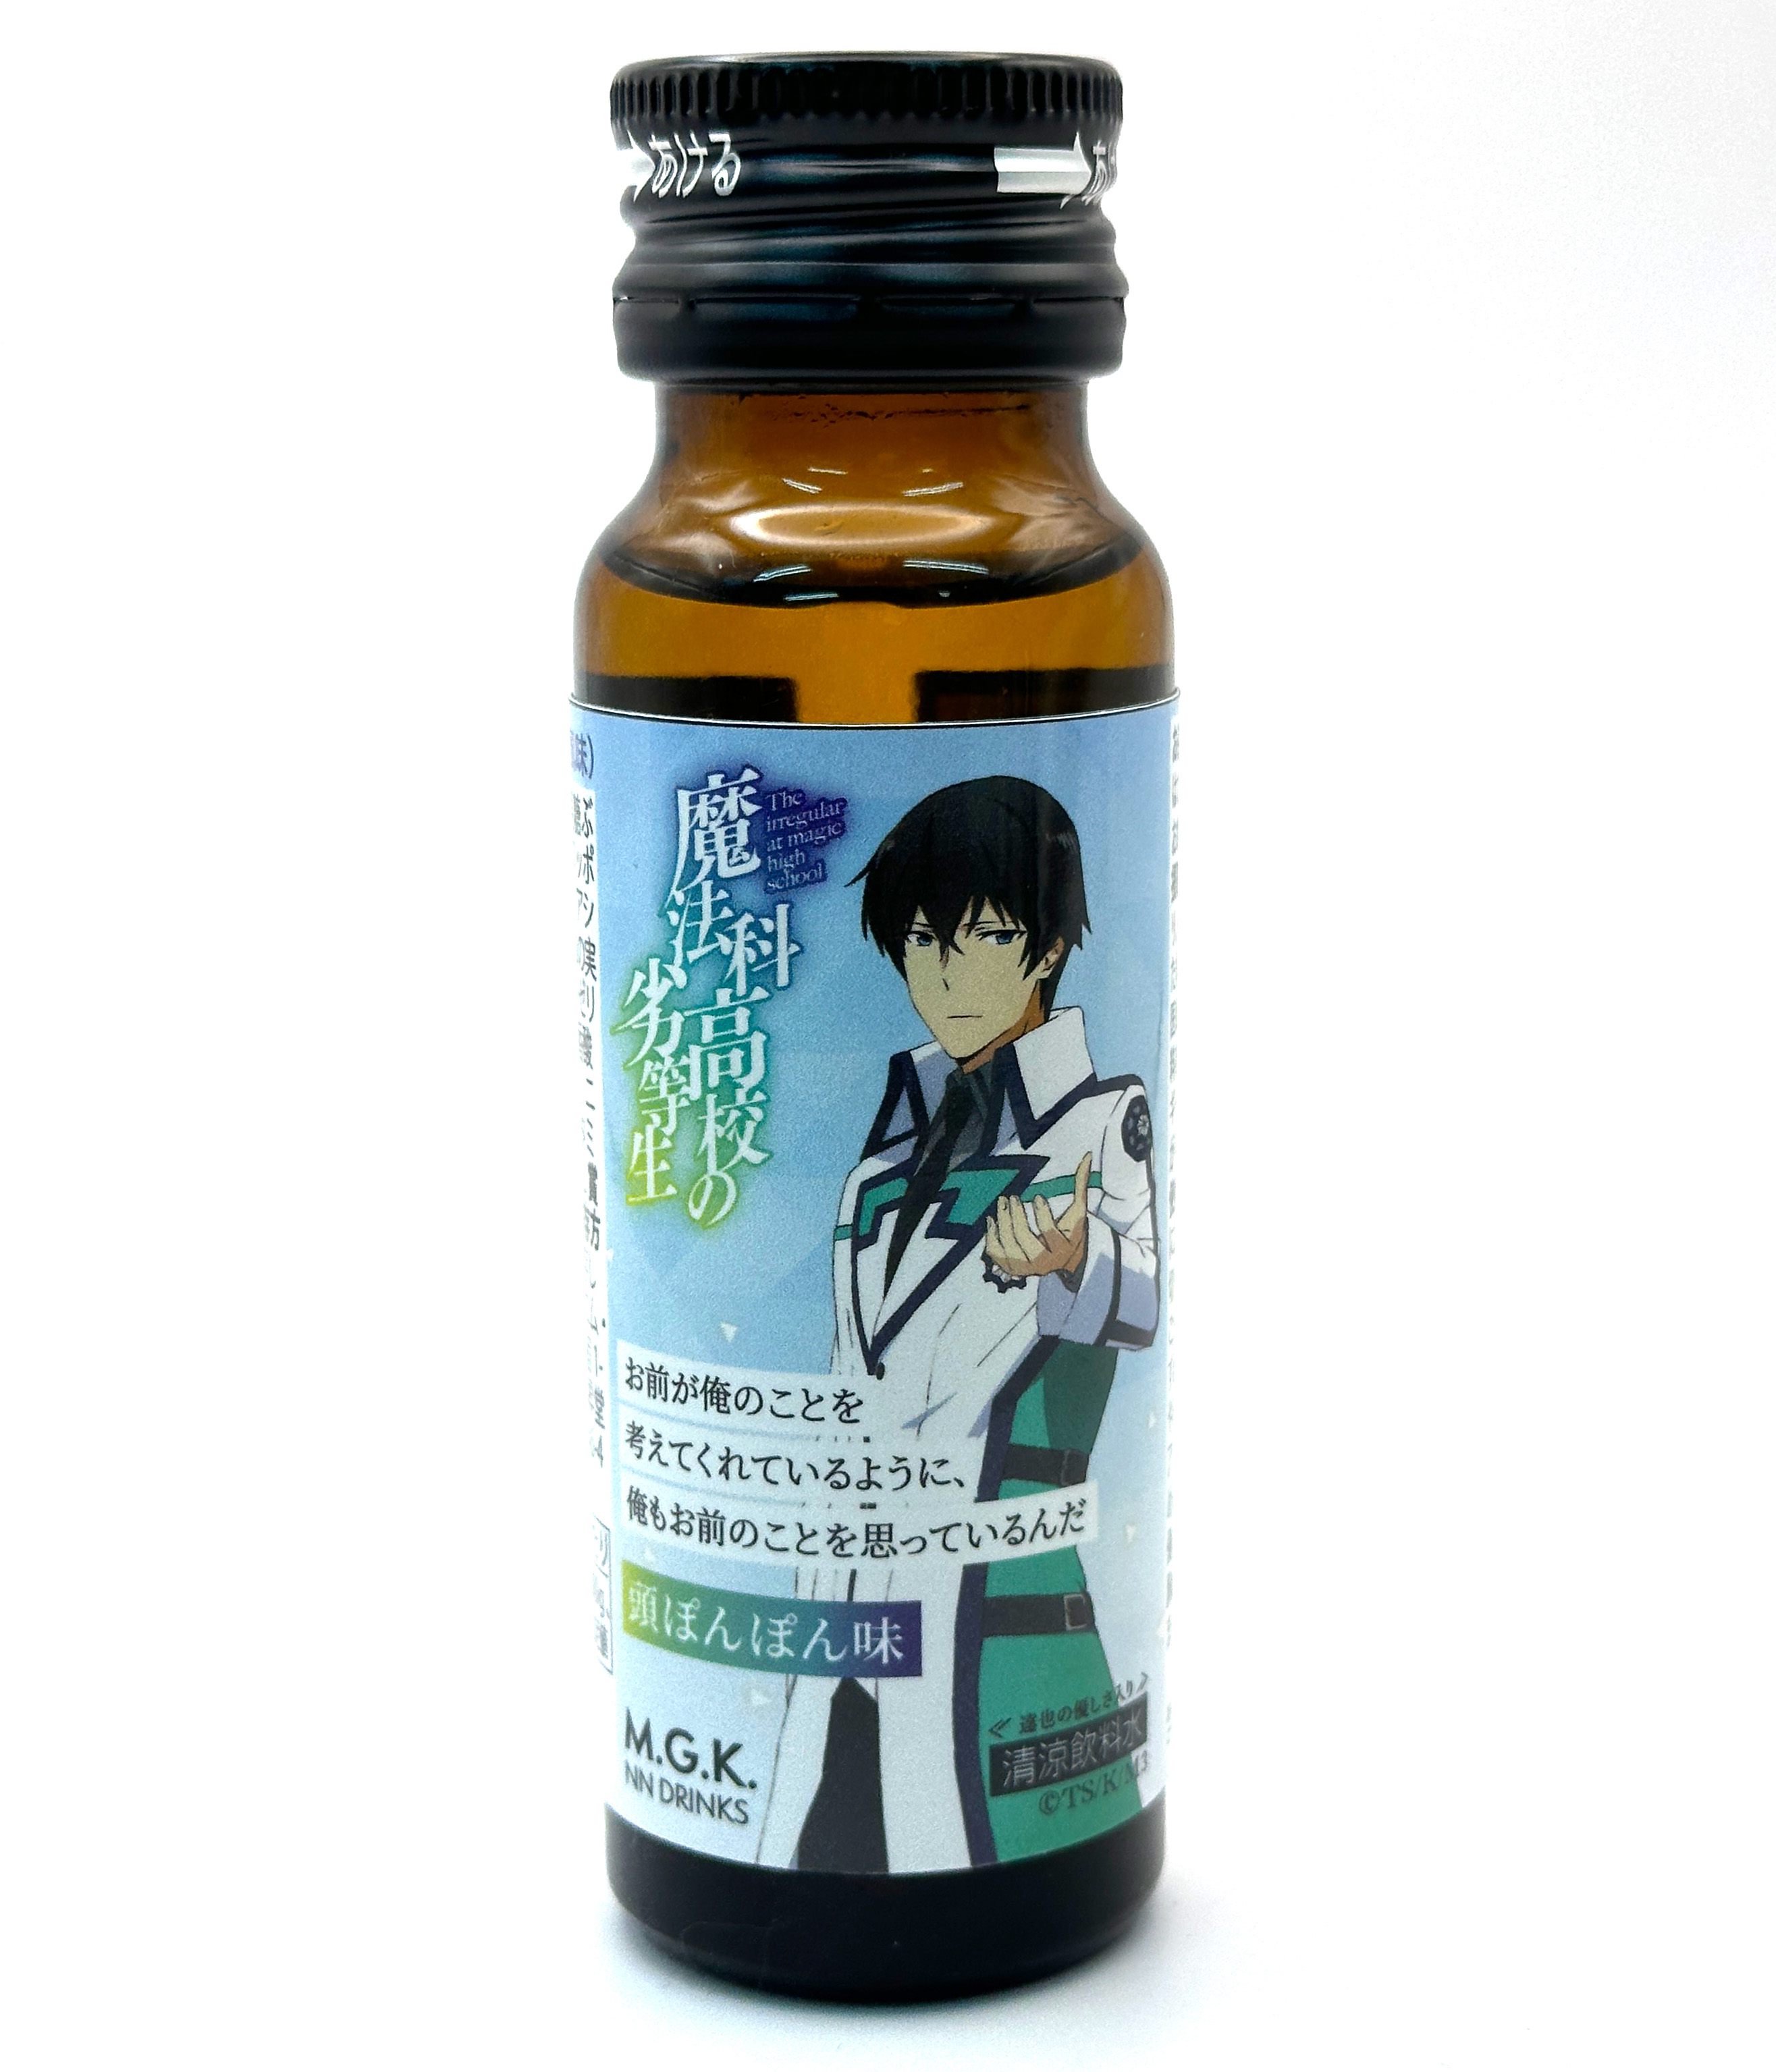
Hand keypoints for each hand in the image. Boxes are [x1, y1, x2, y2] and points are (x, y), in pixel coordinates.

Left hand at [983, 1153, 1091, 1280]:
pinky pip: (997, 1254)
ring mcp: (1028, 1269)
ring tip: (1001, 1203)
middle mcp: (1046, 1262)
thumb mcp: (1078, 1211)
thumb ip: (1081, 1186)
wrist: (1065, 1261)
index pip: (1049, 1232)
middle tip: (1012, 1197)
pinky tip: (992, 1220)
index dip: (1042, 1213)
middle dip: (1016, 1216)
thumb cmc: (1071, 1231)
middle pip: (1024, 1239)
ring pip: (1008, 1246)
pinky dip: (991, 1237)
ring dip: (1002, 1222)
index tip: (1037, 1196)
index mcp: (1064, 1248)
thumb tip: (1087, 1156)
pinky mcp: (1013, 1270)